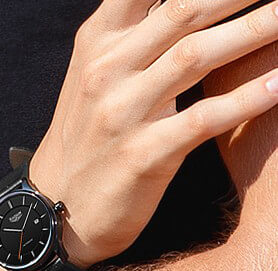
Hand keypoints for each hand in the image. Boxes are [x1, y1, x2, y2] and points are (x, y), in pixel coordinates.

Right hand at [30, 0, 277, 266]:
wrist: (51, 211)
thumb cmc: (85, 141)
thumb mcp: (95, 78)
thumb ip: (132, 36)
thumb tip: (179, 5)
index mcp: (96, 44)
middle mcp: (106, 71)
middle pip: (184, 9)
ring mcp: (122, 114)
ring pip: (197, 56)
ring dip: (258, 30)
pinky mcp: (141, 156)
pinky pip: (203, 119)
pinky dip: (247, 99)